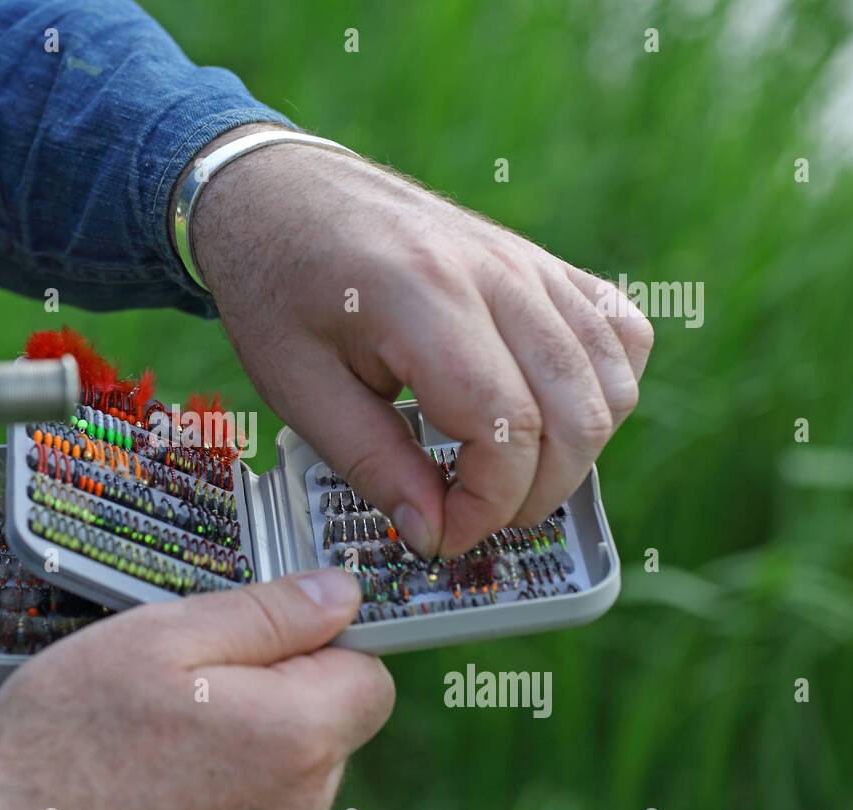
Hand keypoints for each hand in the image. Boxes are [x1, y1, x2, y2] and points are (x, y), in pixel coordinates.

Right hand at [0, 568, 392, 809]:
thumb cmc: (73, 732)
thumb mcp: (166, 636)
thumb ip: (268, 614)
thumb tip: (342, 592)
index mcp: (295, 735)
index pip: (370, 674)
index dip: (324, 640)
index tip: (266, 630)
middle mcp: (299, 800)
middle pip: (334, 717)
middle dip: (285, 682)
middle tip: (197, 667)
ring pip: (295, 757)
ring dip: (252, 726)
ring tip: (170, 715)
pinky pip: (259, 797)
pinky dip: (226, 770)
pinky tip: (164, 758)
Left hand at [185, 125, 653, 556]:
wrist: (279, 191)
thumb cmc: (276, 284)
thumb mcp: (298, 387)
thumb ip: (371, 463)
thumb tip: (432, 531)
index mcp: (423, 300)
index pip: (506, 428)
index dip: (488, 504)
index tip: (443, 533)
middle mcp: (495, 274)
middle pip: (577, 413)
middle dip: (535, 494)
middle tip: (472, 517)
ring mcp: (527, 262)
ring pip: (612, 376)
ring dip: (575, 450)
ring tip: (505, 477)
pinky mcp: (539, 262)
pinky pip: (618, 330)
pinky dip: (603, 388)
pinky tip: (548, 416)